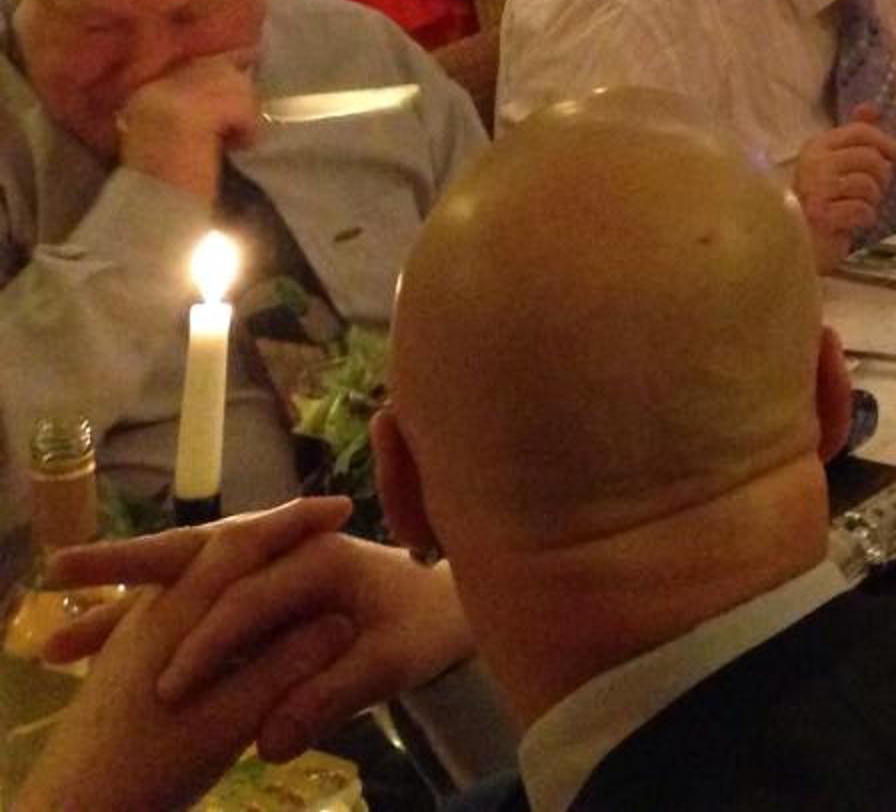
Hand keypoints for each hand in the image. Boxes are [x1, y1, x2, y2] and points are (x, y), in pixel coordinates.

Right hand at [26, 498, 471, 802]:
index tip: (167, 692)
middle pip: (195, 556)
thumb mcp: (391, 665)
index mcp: (321, 556)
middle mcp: (286, 547)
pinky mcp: (250, 582)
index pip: (249, 600)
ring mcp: (263, 560)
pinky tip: (84, 649)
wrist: (444, 607)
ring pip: (180, 573)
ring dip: (120, 596)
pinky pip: (186, 593)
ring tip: (54, 642)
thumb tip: (270, 744)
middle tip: (60, 599)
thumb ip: (334, 694)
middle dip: (127, 572)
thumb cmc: (422, 629)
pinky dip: (139, 613)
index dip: (208, 645)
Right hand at [113, 49, 260, 202]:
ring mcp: (170, 98)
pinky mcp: (190, 114)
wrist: (154, 216)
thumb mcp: (180, 133)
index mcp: (147, 92)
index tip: (233, 112)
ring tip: (236, 142)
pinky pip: (241, 105)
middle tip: (237, 133)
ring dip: (246, 114)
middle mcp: (155, 88)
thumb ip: (199, 104)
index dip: (227, 84)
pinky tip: (238, 146)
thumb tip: (238, 72)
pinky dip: (248, 126)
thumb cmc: (173, 181)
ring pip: (236, 83)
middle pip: (220, 68)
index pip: (201, 64)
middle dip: (240, 98)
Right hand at [793, 108, 895, 251]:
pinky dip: (865, 217)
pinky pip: (862, 210)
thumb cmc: (826, 198)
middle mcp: (813, 163)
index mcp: (817, 146)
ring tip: (860, 205)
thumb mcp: (839, 162)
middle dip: (882, 176)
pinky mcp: (820, 216)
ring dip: (873, 200)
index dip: (885, 142)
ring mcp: (814, 189)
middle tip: (875, 189)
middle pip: (869, 158)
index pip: (860, 132)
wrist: (803, 239)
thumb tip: (870, 107)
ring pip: (868, 185)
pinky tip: (854, 221)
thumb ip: (855, 135)